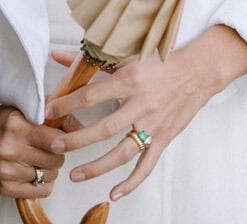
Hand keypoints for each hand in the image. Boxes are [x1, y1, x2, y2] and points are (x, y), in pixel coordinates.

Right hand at [0, 105, 65, 198]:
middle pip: (55, 161)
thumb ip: (60, 117)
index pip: (55, 141)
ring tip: (39, 157)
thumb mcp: (34, 110)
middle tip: (49, 147)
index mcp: (16, 127)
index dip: (64, 141)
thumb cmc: (11, 120)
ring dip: (50, 168)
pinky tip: (34, 170)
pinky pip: (40, 191)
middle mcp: (9, 150)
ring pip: (49, 177)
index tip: (64, 139)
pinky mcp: (4, 188)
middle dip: (57, 154)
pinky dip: (43, 182)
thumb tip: (83, 130)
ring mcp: (5, 171)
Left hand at [44, 49, 209, 200]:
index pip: (91, 96)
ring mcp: (153, 124)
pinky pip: (146, 166)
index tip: (48, 111)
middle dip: (76, 140)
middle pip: (103, 128)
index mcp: (130, 80)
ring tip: (74, 174)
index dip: (67, 104)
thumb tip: (57, 55)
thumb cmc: (161, 61)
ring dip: (96, 167)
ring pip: (121, 152)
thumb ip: (91, 59)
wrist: (198, 71)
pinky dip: (131, 182)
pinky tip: (114, 193)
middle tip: (55, 146)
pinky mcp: (164, 138)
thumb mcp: (127, 54)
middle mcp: (140, 104)